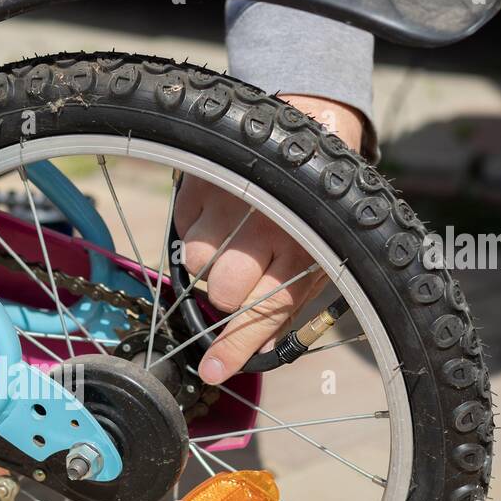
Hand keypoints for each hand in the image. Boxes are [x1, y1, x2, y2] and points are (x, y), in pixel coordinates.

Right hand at [174, 95, 365, 384]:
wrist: (307, 130)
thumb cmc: (312, 210)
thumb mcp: (318, 257)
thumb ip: (285, 305)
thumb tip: (253, 351)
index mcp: (304, 254)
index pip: (264, 314)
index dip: (234, 347)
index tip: (211, 371)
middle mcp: (270, 228)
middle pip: (221, 291)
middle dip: (224, 294)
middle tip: (239, 276)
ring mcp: (233, 203)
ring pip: (197, 261)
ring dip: (207, 261)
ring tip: (230, 240)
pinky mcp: (206, 183)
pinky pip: (183, 228)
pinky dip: (197, 230)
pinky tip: (220, 216)